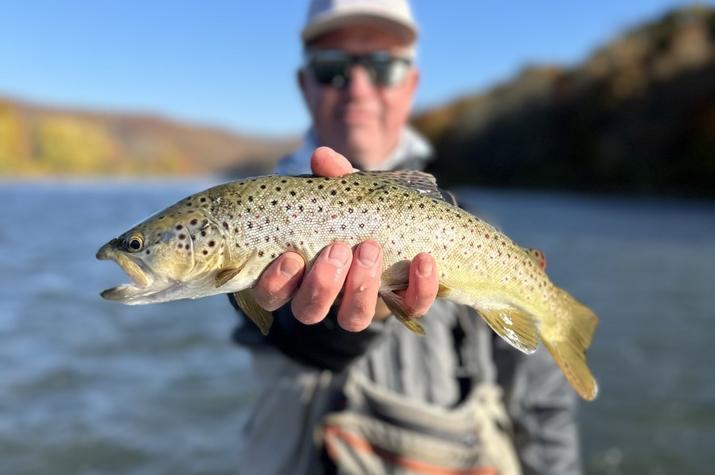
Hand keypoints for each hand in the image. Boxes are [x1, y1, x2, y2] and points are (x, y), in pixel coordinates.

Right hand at [251, 146, 438, 330]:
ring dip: (360, 287)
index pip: (270, 295)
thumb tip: (322, 157)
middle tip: (339, 249)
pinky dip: (419, 287)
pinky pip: (409, 308)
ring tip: (370, 249)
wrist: (401, 224)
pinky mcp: (401, 304)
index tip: (291, 257)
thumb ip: (331, 178)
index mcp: (296, 274)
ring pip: (353, 319)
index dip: (276, 284)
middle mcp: (324, 297)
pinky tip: (422, 260)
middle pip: (309, 310)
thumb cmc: (354, 213)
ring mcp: (361, 304)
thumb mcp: (341, 193)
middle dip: (323, 283)